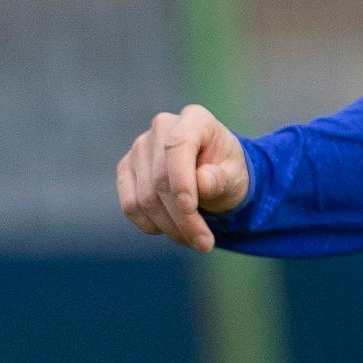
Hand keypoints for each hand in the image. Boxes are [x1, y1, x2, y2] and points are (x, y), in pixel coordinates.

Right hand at [117, 104, 249, 251]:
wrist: (215, 173)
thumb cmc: (227, 171)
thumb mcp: (235, 176)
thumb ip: (220, 178)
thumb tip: (201, 182)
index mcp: (194, 119)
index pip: (178, 147)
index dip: (181, 181)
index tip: (191, 210)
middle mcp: (162, 126)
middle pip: (161, 181)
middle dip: (183, 219)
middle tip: (204, 244)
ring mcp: (140, 147)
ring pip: (145, 198)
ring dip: (169, 227)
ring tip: (193, 239)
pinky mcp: (126, 169)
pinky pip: (130, 205)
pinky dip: (150, 225)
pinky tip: (171, 230)